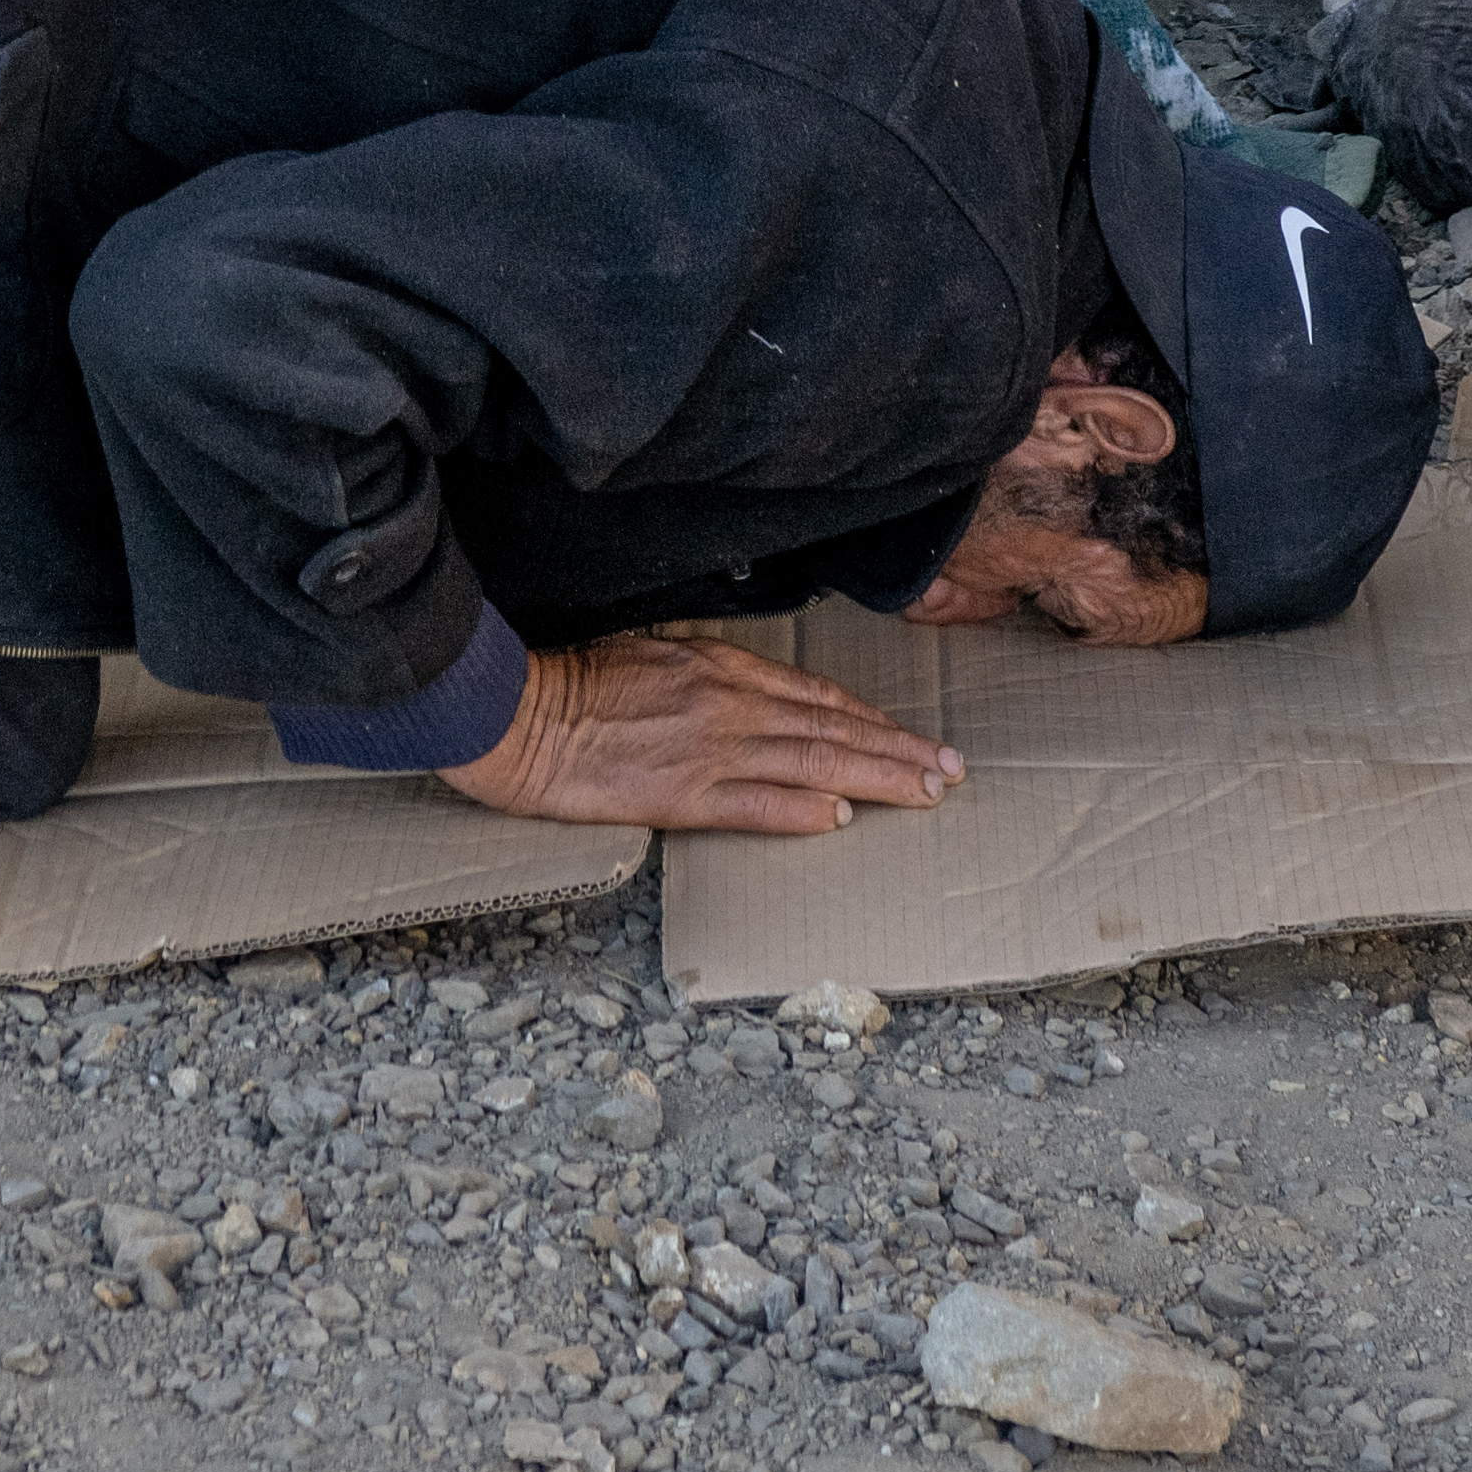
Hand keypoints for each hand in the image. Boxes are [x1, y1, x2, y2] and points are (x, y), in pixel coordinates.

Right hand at [443, 636, 962, 835]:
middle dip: (898, 751)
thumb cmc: (577, 683)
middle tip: (952, 770)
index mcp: (721, 667)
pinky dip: (799, 811)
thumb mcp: (653, 652)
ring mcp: (707, 749)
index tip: (911, 738)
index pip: (817, 696)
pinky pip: (753, 804)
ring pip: (812, 764)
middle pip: (832, 729)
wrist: (519, 713)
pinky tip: (838, 819)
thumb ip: (710, 673)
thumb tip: (759, 697)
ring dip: (876, 779)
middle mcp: (727, 703)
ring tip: (925, 793)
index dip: (871, 719)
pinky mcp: (679, 794)